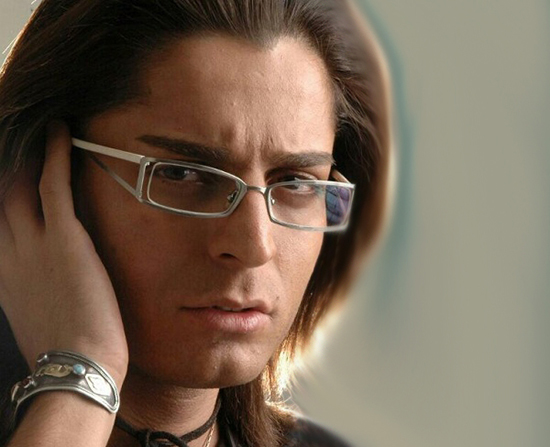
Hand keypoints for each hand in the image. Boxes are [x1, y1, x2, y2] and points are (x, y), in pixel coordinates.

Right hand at [0, 121, 127, 384]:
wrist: (78, 369)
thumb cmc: (67, 349)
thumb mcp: (38, 314)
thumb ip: (34, 288)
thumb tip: (45, 279)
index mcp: (3, 273)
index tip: (6, 177)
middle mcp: (8, 253)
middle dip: (4, 166)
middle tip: (8, 134)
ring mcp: (33, 243)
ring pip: (20, 182)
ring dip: (26, 150)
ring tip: (33, 123)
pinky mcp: (64, 238)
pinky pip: (55, 183)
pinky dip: (56, 153)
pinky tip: (62, 130)